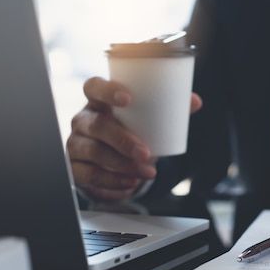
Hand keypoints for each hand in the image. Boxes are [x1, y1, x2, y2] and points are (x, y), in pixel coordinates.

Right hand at [66, 76, 202, 201]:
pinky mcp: (75, 167)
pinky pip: (89, 175)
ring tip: (146, 171)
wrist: (114, 161)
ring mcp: (75, 143)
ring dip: (121, 164)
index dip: (107, 90)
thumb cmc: (129, 131)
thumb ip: (170, 108)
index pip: (93, 86)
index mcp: (98, 100)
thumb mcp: (146, 119)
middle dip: (122, 140)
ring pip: (93, 151)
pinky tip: (129, 183)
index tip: (128, 99)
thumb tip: (195, 101)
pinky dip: (112, 181)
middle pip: (96, 125)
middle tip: (146, 152)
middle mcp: (83, 119)